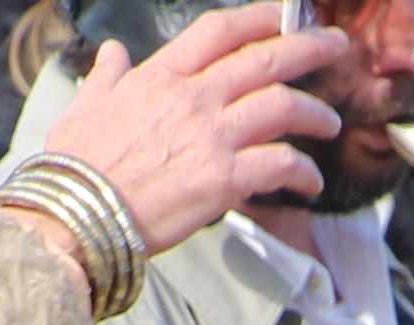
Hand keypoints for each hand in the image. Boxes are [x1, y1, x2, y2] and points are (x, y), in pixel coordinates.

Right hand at [44, 4, 356, 257]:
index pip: (219, 31)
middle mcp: (193, 98)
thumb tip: (112, 53)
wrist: (77, 215)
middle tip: (336, 47)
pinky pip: (280, 165)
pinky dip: (303, 171)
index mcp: (162, 76)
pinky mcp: (224, 179)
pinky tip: (310, 181)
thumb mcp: (86, 105)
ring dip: (316, 113)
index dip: (258, 17)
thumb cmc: (79, 165)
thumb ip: (107, 75)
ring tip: (331, 123)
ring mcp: (212, 137)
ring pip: (283, 107)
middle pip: (264, 59)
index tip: (284, 14)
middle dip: (309, 47)